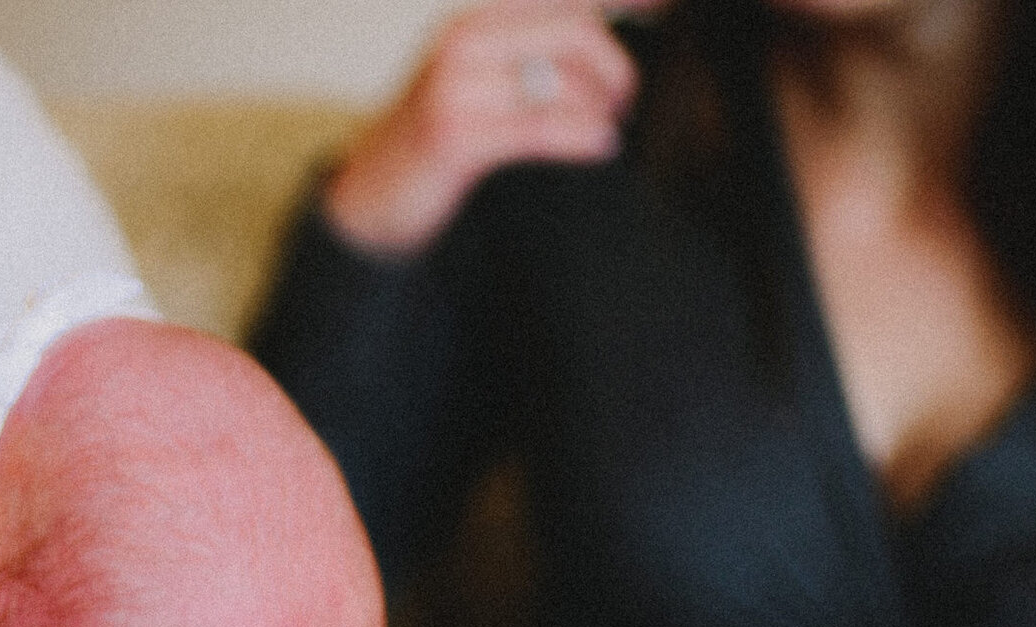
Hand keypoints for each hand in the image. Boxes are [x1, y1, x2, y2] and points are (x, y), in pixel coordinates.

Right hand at [325, 0, 661, 255]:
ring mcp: (456, 87)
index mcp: (473, 21)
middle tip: (623, 102)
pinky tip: (600, 146)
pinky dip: (584, 136)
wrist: (369, 198)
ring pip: (565, 80)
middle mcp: (463, 41)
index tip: (666, 5)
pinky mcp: (456, 135)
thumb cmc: (432, 142)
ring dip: (602, 109)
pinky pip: (544, 125)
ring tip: (606, 129)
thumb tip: (604, 42)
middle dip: (616, 68)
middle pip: (576, 30)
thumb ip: (528, 53)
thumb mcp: (474, 79)